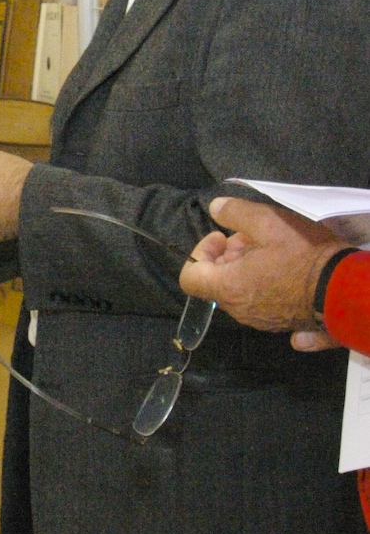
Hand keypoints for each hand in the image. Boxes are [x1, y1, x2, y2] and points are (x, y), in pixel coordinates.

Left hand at [179, 197, 345, 334]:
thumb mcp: (269, 222)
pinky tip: (283, 271)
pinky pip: (259, 304)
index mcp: (228, 287)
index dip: (199, 253)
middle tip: (252, 238)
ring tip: (271, 251)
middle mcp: (238, 310)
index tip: (221, 237)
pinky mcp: (280, 324)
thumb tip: (215, 208)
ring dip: (245, 269)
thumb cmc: (303, 255)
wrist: (344, 289)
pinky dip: (261, 285)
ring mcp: (259, 320)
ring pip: (239, 292)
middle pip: (216, 282)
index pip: (189, 277)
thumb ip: (235, 212)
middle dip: (228, 256)